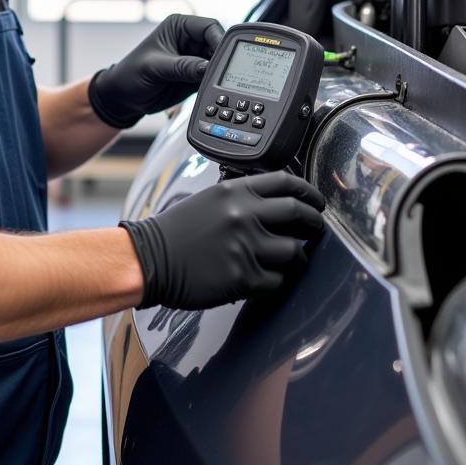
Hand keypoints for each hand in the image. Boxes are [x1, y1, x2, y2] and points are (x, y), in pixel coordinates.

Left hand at [88, 14, 223, 128]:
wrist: (124, 98)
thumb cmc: (131, 74)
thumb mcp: (155, 68)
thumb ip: (182, 66)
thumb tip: (207, 67)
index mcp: (179, 27)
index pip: (209, 27)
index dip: (219, 40)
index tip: (224, 56)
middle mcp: (189, 40)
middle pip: (218, 44)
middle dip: (222, 58)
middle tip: (225, 72)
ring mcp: (194, 58)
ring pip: (218, 62)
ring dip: (220, 72)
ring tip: (219, 83)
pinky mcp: (196, 76)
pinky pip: (213, 77)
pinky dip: (216, 83)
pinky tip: (215, 90)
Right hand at [120, 171, 325, 309]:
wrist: (148, 260)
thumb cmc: (175, 232)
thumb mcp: (209, 200)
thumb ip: (241, 198)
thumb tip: (275, 205)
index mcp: (234, 192)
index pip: (286, 183)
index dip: (308, 192)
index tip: (316, 201)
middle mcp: (243, 215)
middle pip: (298, 213)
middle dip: (314, 223)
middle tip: (317, 229)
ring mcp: (244, 246)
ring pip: (294, 251)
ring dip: (298, 257)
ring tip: (293, 260)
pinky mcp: (242, 277)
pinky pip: (278, 281)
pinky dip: (278, 282)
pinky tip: (270, 279)